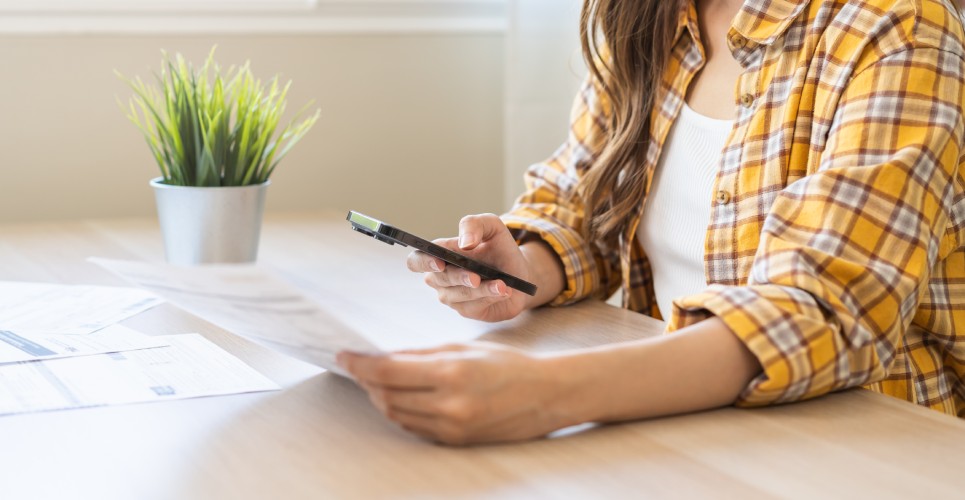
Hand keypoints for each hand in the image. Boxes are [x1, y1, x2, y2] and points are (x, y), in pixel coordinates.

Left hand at [337, 343, 572, 444]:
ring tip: (375, 382)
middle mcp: (449, 404)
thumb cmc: (508, 365)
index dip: (360, 364)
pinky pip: (416, 427)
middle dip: (367, 381)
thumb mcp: (464, 348)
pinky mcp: (455, 440)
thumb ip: (421, 354)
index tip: (344, 355)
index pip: (388, 370)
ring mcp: (452, 426)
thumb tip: (384, 357)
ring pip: (398, 414)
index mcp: (451, 373)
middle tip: (357, 366)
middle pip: (387, 395)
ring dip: (381, 398)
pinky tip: (399, 398)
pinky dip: (401, 412)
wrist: (547, 395)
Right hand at [407, 214, 530, 321]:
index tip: (439, 262)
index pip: (417, 260)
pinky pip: (474, 307)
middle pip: (439, 279)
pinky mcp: (468, 310)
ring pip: (458, 295)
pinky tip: (504, 291)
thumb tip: (464, 243)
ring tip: (501, 284)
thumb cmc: (500, 248)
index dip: (424, 262)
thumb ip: (474, 225)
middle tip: (475, 277)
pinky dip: (490, 298)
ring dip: (480, 290)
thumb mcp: (491, 227)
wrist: (521, 271)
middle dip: (458, 277)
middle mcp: (442, 278)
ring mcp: (453, 296)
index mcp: (440, 255)